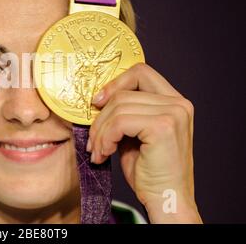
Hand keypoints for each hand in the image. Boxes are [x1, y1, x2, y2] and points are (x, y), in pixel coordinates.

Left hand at [86, 62, 201, 222]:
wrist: (166, 199)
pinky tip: (104, 154)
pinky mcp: (163, 126)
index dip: (115, 83)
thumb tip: (97, 99)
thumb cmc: (149, 171)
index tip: (97, 102)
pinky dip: (105, 138)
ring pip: (118, 107)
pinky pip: (119, 122)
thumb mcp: (134, 134)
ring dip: (100, 132)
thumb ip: (125, 112)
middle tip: (93, 140)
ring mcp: (173, 113)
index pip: (140, 72)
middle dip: (101, 117)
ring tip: (98, 151)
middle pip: (123, 92)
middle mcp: (178, 103)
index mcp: (174, 101)